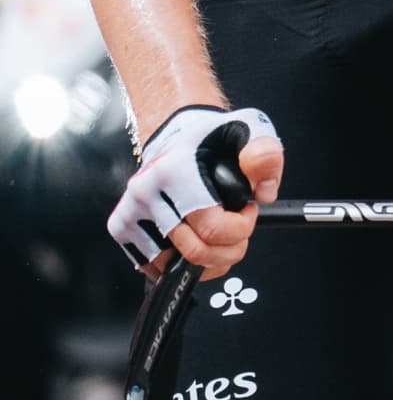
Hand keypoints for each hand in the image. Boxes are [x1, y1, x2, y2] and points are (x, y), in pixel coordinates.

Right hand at [108, 105, 283, 281]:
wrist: (177, 135)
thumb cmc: (213, 138)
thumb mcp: (252, 131)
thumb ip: (266, 155)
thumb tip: (264, 191)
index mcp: (174, 169)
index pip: (212, 228)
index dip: (241, 228)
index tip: (248, 211)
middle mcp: (145, 192)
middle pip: (194, 252)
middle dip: (229, 249)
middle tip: (239, 230)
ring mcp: (129, 212)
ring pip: (172, 267)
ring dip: (207, 262)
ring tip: (220, 238)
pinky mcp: (120, 228)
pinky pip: (154, 267)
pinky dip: (180, 267)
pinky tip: (197, 243)